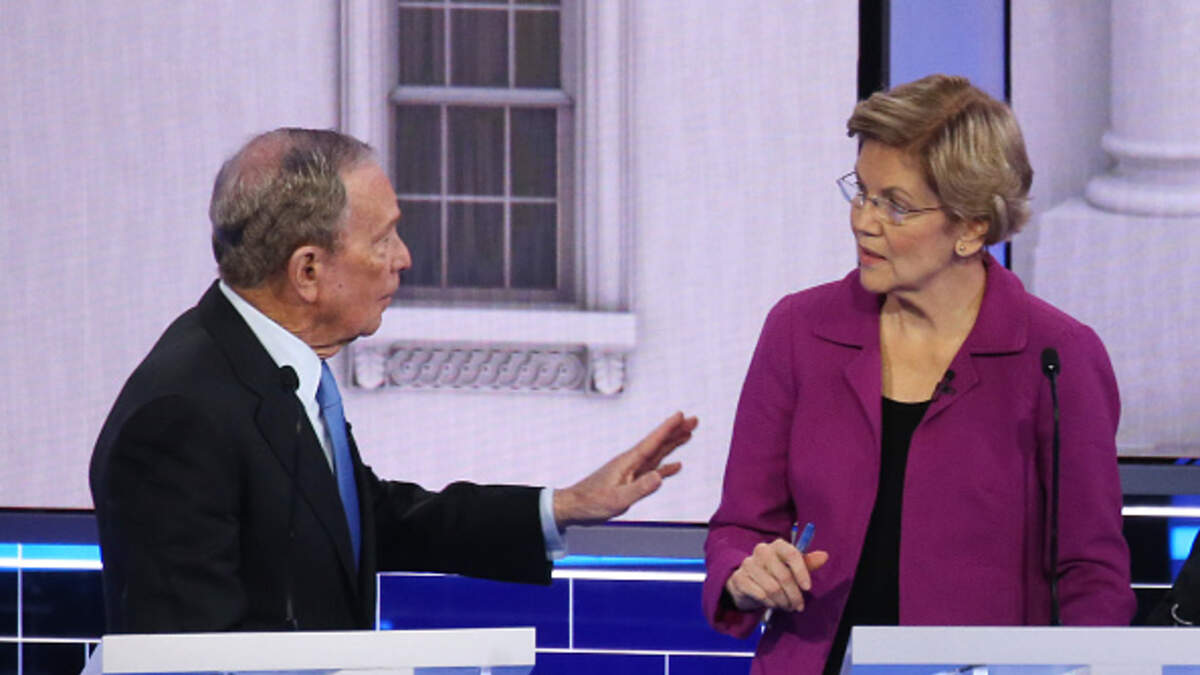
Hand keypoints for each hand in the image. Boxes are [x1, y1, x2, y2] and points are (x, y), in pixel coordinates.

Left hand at [553, 411, 697, 527]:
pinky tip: (676, 466)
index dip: (668, 428)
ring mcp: (632, 470)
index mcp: (628, 462)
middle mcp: (632, 462)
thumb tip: (659, 477)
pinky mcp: (631, 480)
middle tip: (693, 420)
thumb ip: (639, 488)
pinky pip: (653, 469)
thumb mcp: (618, 499)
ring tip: (688, 434)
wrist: (574, 506)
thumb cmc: (592, 502)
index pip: (652, 442)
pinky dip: (666, 466)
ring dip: (673, 443)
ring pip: (658, 453)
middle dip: (676, 431)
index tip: (681, 415)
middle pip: (658, 443)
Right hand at [724, 539, 828, 612]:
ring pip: (772, 588)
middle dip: (794, 595)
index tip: (808, 588)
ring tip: (787, 606)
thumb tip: (824, 556)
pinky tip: (772, 604)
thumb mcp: (791, 568)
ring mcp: (748, 564)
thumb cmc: (773, 574)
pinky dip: (769, 603)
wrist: (746, 583)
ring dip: (783, 602)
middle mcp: (761, 551)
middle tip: (798, 606)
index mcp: (777, 545)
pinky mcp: (739, 578)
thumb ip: (807, 563)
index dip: (801, 571)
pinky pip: (760, 594)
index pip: (791, 553)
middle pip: (783, 575)